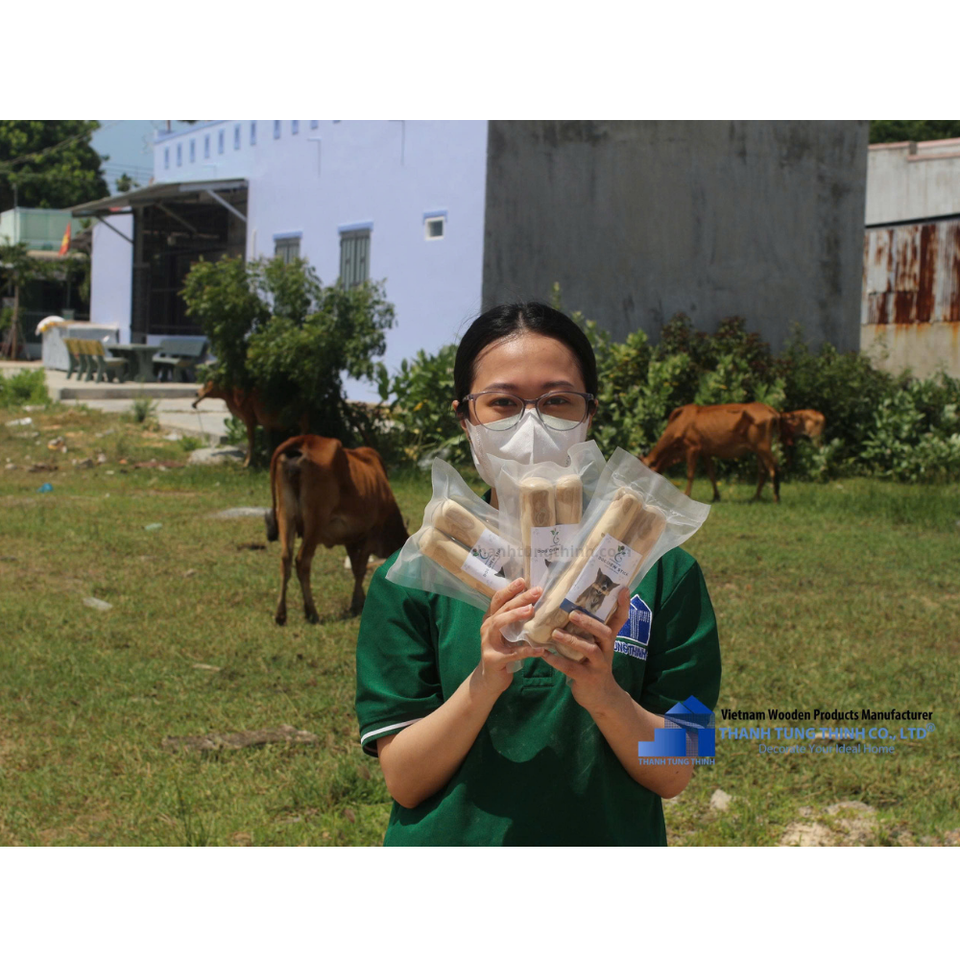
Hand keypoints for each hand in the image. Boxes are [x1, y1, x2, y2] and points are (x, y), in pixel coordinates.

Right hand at [476, 578, 544, 694]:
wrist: (490, 679)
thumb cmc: (503, 652)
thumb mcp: (507, 634)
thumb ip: (516, 620)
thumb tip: (538, 604)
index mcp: (491, 619)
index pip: (498, 599)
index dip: (510, 589)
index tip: (523, 580)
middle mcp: (487, 628)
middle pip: (502, 609)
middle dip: (519, 599)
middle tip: (536, 592)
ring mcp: (488, 643)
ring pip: (499, 624)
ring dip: (515, 615)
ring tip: (531, 610)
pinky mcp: (494, 659)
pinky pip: (512, 653)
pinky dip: (527, 650)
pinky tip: (540, 650)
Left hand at [540, 588, 631, 714]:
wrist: (601, 698)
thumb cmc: (594, 665)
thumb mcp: (597, 646)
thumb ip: (589, 630)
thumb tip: (570, 605)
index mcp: (608, 640)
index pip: (620, 620)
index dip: (623, 605)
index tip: (623, 589)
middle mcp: (607, 650)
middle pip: (605, 633)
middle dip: (590, 623)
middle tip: (572, 613)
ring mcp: (598, 666)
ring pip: (590, 650)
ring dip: (572, 640)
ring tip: (555, 633)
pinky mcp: (587, 679)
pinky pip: (571, 669)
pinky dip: (557, 661)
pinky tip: (544, 654)